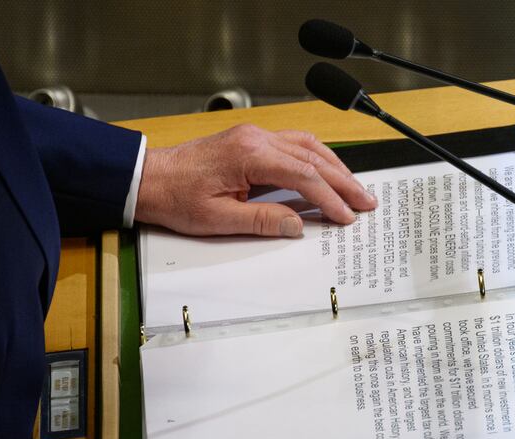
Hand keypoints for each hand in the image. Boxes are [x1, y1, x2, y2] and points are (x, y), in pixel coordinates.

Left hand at [135, 124, 376, 236]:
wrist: (149, 179)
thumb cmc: (175, 198)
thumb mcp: (219, 219)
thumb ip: (263, 220)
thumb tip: (297, 226)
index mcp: (250, 156)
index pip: (304, 176)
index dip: (330, 198)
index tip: (347, 216)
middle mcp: (256, 139)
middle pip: (313, 157)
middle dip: (343, 181)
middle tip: (365, 202)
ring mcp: (253, 136)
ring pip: (307, 145)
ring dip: (333, 166)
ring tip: (354, 188)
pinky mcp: (249, 140)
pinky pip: (292, 144)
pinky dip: (315, 158)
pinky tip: (326, 169)